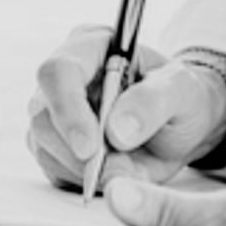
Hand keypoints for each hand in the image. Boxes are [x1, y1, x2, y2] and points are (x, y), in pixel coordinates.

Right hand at [27, 27, 225, 190]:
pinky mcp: (54, 145)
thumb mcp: (183, 92)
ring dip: (86, 169)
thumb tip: (116, 130)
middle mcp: (65, 77)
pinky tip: (117, 169)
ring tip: (130, 163)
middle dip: (79, 151)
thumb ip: (153, 103)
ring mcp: (54, 112)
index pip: (58, 72)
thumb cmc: (182, 98)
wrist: (182, 127)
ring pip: (44, 147)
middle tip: (121, 166)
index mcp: (92, 46)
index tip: (91, 148)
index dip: (68, 111)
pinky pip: (55, 169)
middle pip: (43, 115)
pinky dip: (85, 180)